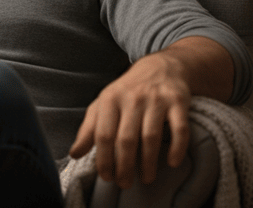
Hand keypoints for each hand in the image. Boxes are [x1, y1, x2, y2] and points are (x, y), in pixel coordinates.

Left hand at [68, 51, 191, 188]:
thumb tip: (74, 153)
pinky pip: (179, 128)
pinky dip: (176, 147)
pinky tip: (171, 163)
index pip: (103, 134)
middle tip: (125, 184)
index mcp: (109, 99)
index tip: (106, 177)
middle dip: (124, 165)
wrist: (159, 68)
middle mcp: (132, 98)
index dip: (104, 159)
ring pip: (150, 136)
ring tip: (146, 178)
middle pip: (126, 138)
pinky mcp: (178, 102)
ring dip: (148, 162)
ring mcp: (156, 99)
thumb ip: (88, 129)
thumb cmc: (127, 92)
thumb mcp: (103, 105)